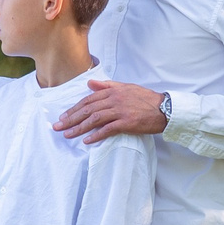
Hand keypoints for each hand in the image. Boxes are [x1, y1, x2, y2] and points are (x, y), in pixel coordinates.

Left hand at [52, 78, 168, 144]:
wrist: (164, 109)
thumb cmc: (146, 99)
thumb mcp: (125, 87)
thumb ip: (107, 86)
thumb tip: (89, 83)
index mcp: (112, 91)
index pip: (88, 100)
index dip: (74, 108)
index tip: (63, 116)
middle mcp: (114, 100)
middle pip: (88, 109)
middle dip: (71, 118)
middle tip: (58, 126)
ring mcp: (120, 111)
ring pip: (94, 119)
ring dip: (79, 127)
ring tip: (68, 134)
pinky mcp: (126, 122)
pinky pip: (108, 129)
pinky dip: (96, 135)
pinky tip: (86, 140)